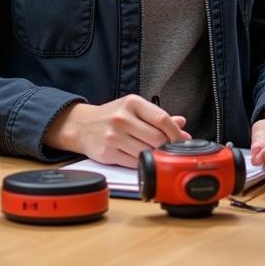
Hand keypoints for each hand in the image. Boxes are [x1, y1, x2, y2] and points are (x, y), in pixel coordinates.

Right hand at [46, 95, 189, 165]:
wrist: (81, 125)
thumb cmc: (112, 116)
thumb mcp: (133, 108)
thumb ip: (157, 116)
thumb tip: (182, 123)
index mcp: (132, 103)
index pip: (162, 118)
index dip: (176, 132)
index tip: (182, 139)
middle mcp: (122, 118)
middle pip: (156, 137)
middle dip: (167, 146)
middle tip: (171, 149)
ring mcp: (114, 136)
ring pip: (146, 152)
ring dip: (155, 155)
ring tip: (157, 153)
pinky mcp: (108, 153)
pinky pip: (134, 162)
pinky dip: (142, 162)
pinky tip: (142, 158)